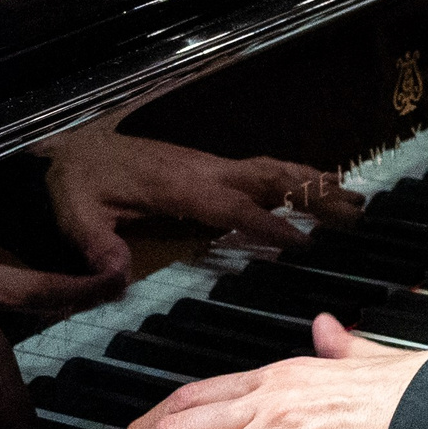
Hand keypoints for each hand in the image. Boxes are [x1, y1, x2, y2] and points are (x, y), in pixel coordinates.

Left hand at [36, 127, 355, 272]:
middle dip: (313, 195)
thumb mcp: (77, 216)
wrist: (71, 150)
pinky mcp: (206, 166)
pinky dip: (293, 176)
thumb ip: (98, 246)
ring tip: (353, 197)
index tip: (305, 242)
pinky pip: (259, 169)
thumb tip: (118, 278)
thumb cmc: (75, 185)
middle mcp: (203, 170)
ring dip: (312, 182)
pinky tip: (313, 186)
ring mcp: (208, 164)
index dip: (268, 223)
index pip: (233, 207)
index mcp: (178, 186)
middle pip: (268, 178)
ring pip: (269, 169)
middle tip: (355, 212)